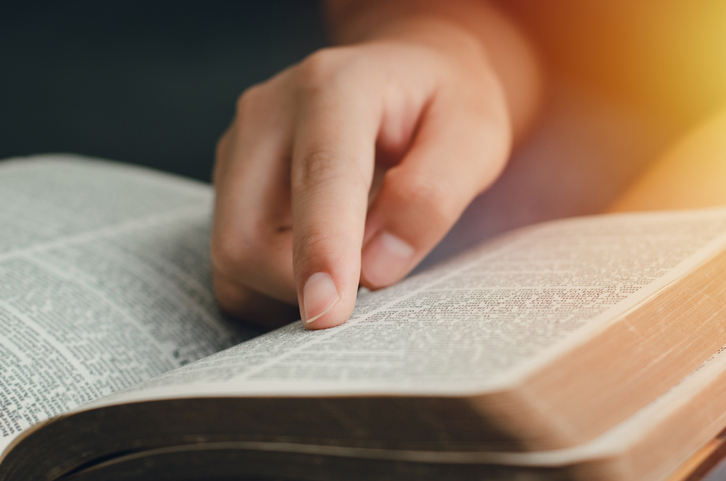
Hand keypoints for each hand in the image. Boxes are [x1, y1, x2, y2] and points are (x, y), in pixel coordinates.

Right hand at [211, 20, 511, 329]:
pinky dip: (271, 285)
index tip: (328, 314)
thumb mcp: (474, 136)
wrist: (406, 75)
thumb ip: (430, 197)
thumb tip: (375, 267)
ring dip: (286, 290)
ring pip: (232, 255)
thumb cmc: (442, 104)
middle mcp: (268, 114)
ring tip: (349, 270)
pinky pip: (232, 259)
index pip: (320, 178)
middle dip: (299, 286)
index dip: (321, 250)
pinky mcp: (232, 179)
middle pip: (246, 232)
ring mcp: (240, 148)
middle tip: (365, 293)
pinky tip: (318, 265)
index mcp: (334, 88)